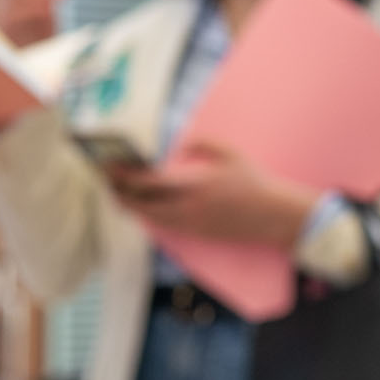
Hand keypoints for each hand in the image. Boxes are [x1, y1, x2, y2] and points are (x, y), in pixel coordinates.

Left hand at [111, 141, 319, 247]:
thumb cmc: (253, 182)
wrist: (273, 217)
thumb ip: (200, 144)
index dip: (124, 175)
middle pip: (140, 204)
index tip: (109, 167)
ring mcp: (190, 224)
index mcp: (194, 185)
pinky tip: (141, 207)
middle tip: (106, 181)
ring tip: (117, 194)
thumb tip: (177, 148)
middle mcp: (187, 208)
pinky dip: (147, 216)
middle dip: (119, 192)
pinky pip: (162, 226)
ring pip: (149, 218)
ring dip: (130, 206)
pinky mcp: (195, 234)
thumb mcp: (228, 153)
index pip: (148, 182)